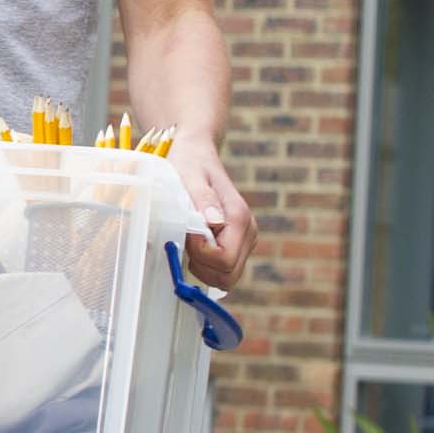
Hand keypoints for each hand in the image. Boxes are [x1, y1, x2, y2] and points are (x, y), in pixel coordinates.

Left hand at [170, 136, 256, 289]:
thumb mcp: (189, 177)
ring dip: (204, 269)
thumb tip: (215, 222)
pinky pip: (224, 270)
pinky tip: (194, 248)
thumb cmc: (189, 165)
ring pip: (227, 277)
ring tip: (188, 244)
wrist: (197, 155)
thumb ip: (202, 199)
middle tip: (185, 244)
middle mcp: (248, 231)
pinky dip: (207, 267)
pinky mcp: (237, 244)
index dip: (200, 254)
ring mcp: (245, 240)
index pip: (224, 259)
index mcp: (239, 217)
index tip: (186, 235)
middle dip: (202, 267)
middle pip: (228, 274)